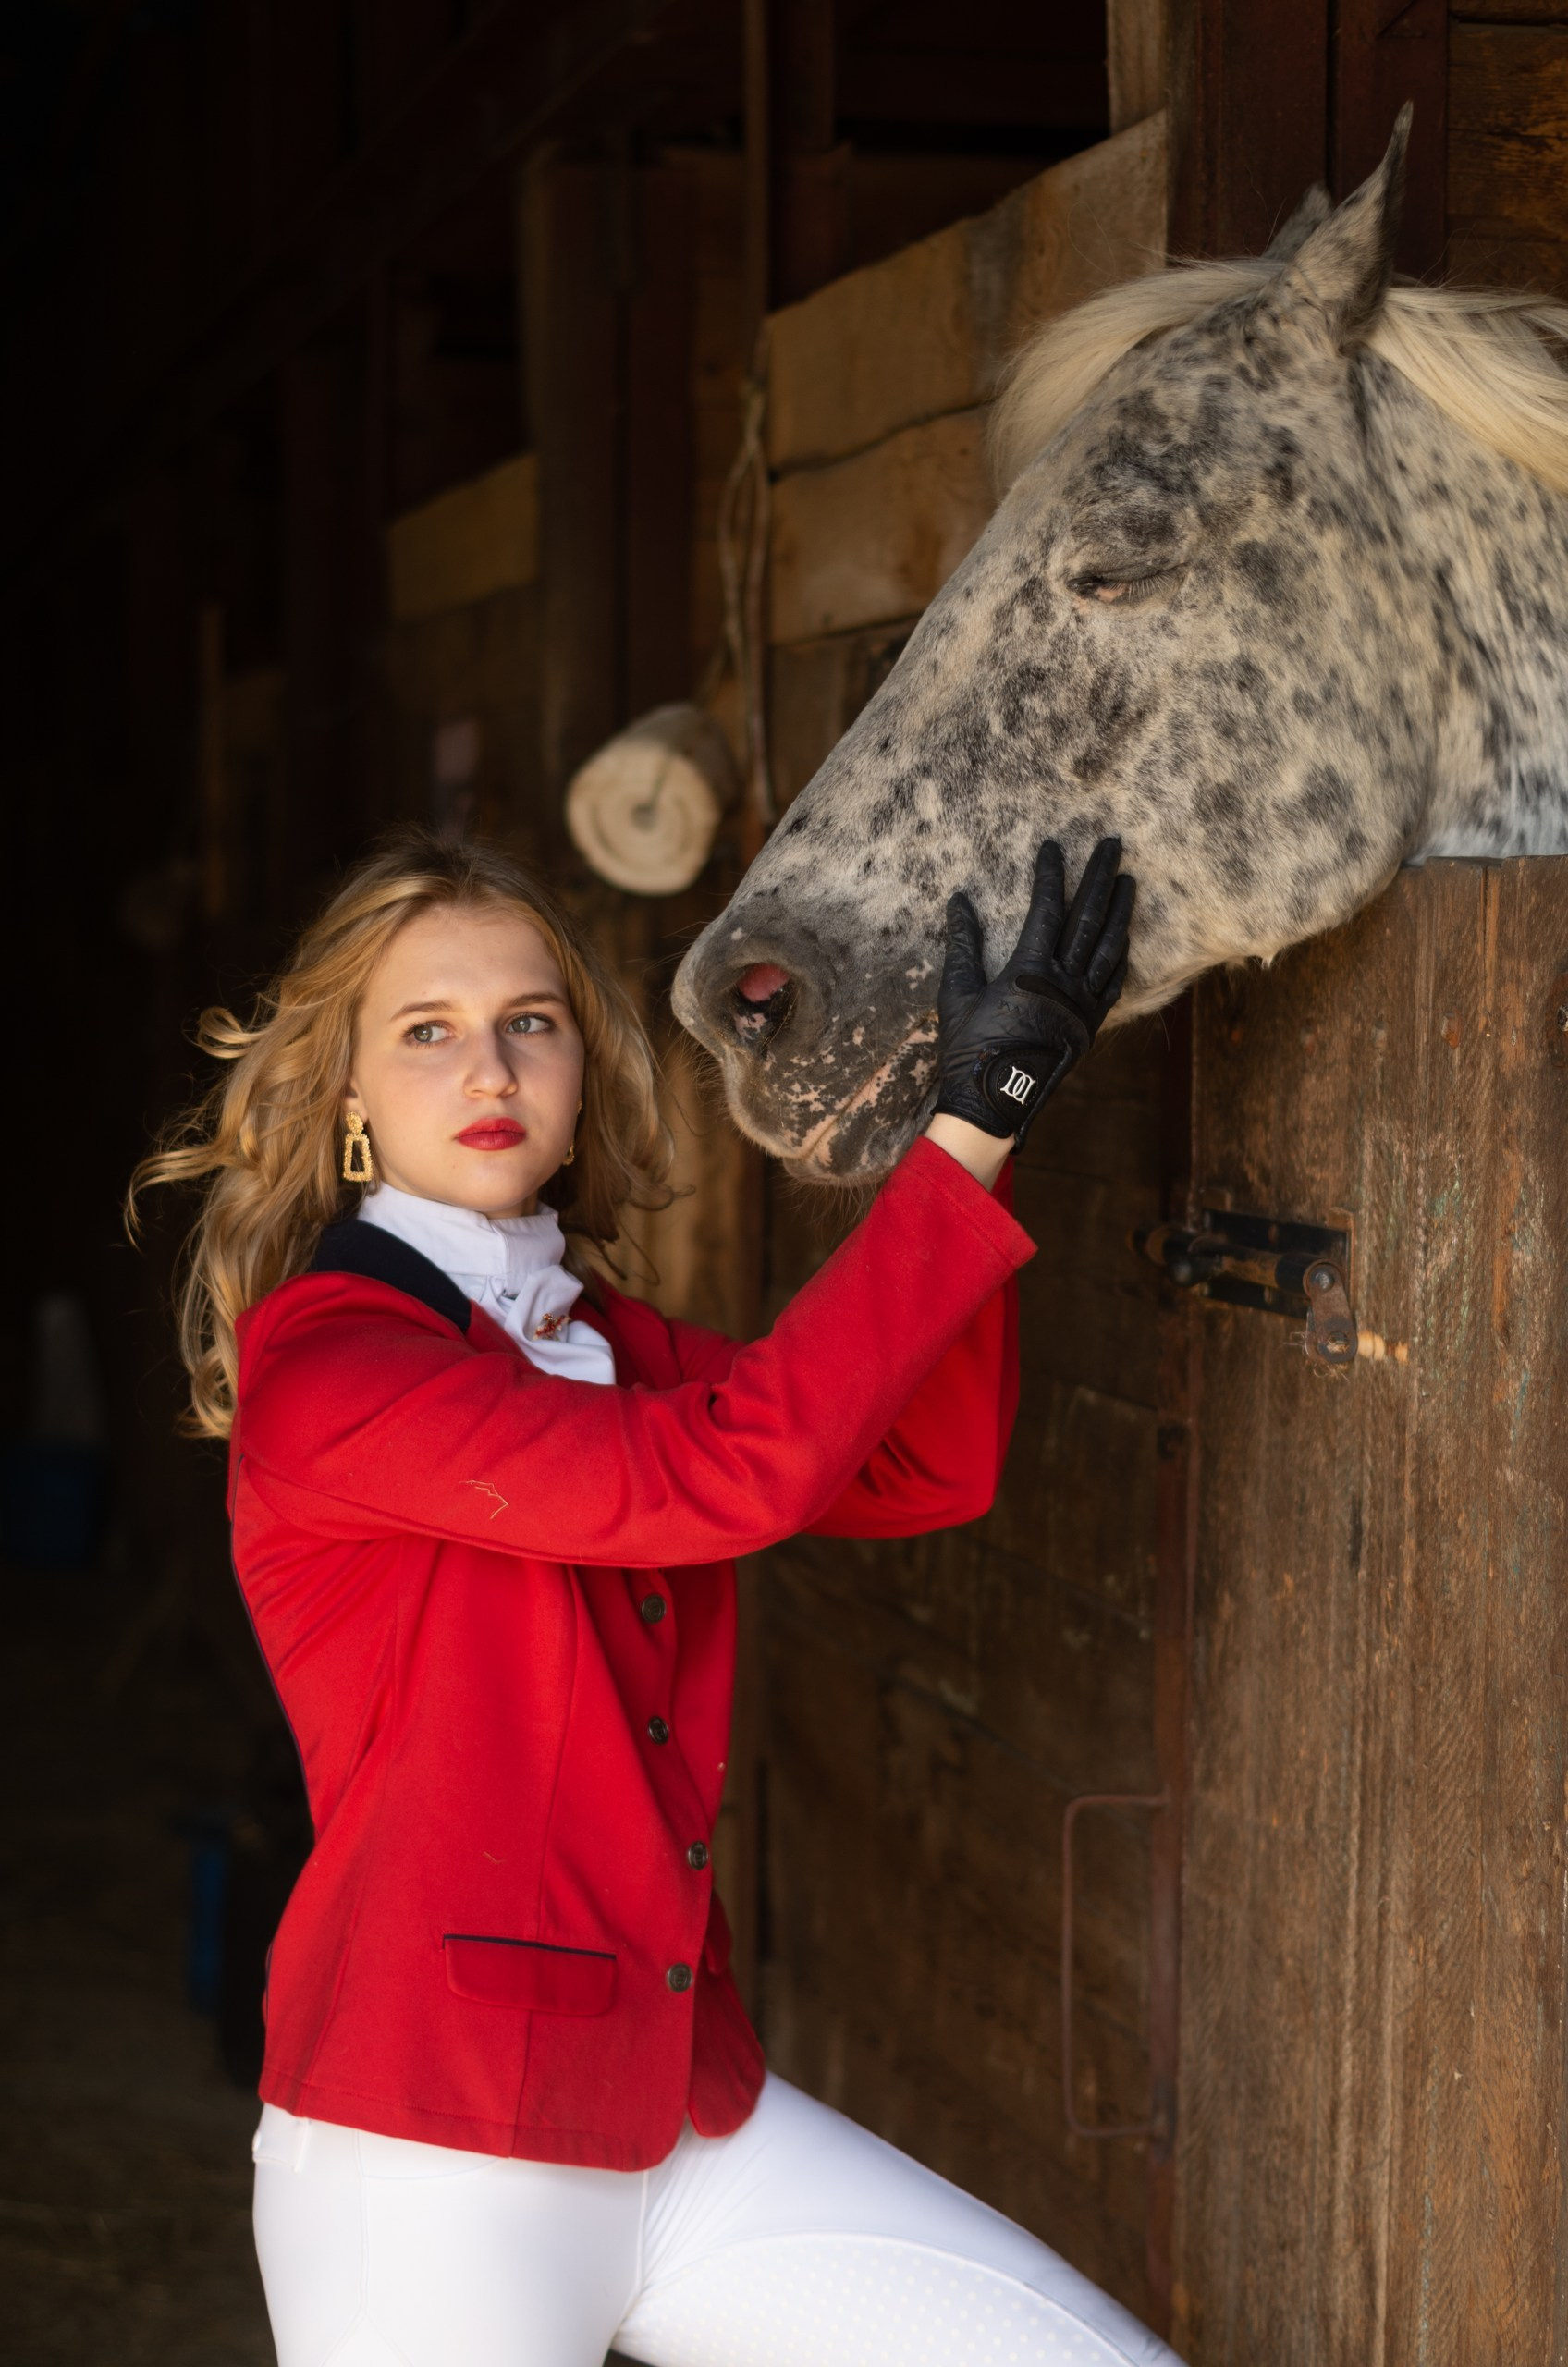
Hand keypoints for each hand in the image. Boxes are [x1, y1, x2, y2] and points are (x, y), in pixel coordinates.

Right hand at [932, 838, 1134, 1148]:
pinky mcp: (1090, 1025)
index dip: (1051, 874)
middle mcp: (1063, 982)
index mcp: (1029, 971)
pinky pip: (1114, 982)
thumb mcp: (956, 993)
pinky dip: (1121, 955)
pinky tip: (1125, 935)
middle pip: (1089, 917)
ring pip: (1110, 946)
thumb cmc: (968, 1050)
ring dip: (1121, 910)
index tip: (1053, 846)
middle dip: (1101, 876)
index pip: (1047, 908)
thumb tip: (958, 901)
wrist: (994, 1103)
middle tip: (1113, 843)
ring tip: (1129, 880)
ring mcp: (1082, 1004)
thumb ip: (962, 945)